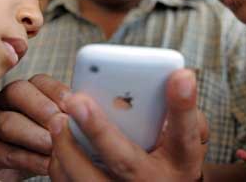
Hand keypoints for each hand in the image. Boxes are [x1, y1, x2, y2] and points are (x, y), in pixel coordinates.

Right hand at [0, 74, 69, 180]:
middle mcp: (6, 100)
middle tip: (62, 124)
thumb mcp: (59, 125)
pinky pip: (5, 151)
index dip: (57, 91)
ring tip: (55, 147)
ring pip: (8, 122)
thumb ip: (69, 114)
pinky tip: (46, 165)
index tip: (73, 104)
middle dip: (42, 108)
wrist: (24, 166)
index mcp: (28, 89)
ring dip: (35, 136)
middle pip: (18, 92)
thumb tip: (92, 110)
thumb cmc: (46, 141)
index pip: (40, 81)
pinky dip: (29, 159)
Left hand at [48, 69, 208, 180]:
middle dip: (99, 129)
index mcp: (179, 161)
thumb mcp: (188, 136)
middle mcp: (152, 181)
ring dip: (68, 149)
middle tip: (77, 101)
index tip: (181, 76)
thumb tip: (176, 78)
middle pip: (125, 160)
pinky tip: (59, 141)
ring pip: (89, 180)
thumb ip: (182, 111)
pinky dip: (61, 165)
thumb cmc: (170, 157)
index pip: (185, 133)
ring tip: (57, 120)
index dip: (183, 105)